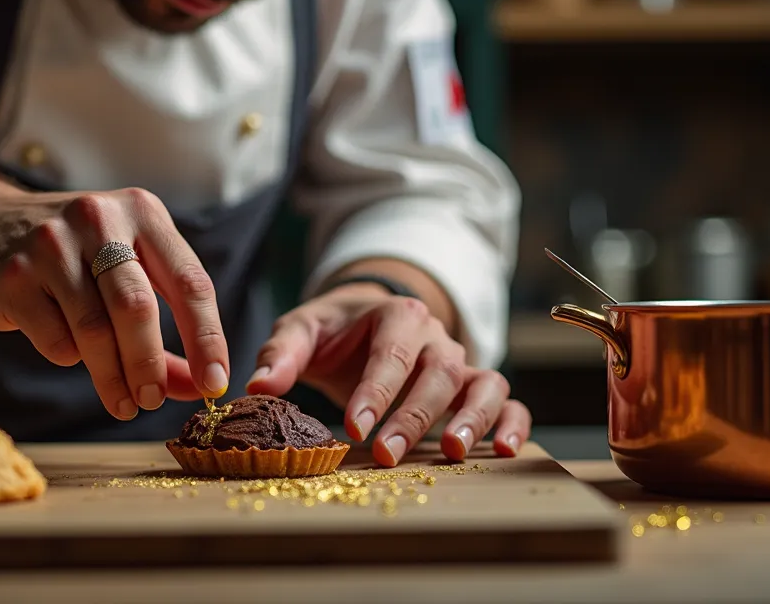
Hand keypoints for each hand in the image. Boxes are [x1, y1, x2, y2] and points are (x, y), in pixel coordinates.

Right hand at [0, 187, 228, 419]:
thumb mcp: (127, 274)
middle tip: (153, 401)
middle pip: (137, 308)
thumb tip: (197, 387)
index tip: (215, 382)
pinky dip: (70, 356)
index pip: (190, 282)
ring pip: (94, 330)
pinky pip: (55, 338)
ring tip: (123, 404)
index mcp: (142, 213)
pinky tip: (71, 352)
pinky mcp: (13, 276)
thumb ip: (167, 330)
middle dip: (150, 365)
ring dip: (112, 377)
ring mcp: (51, 245)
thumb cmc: (75, 260)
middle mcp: (99, 219)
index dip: (207, 338)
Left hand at [245, 283, 530, 466]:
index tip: (352, 427)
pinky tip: (503, 451)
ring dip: (472, 419)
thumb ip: (280, 355)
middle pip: (438, 373)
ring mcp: (461, 362)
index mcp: (396, 315)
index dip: (375, 391)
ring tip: (450, 452)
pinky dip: (513, 422)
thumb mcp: (301, 331)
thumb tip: (257, 387)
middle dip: (412, 416)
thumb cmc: (332, 330)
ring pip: (484, 383)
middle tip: (384, 455)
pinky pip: (508, 400)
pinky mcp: (474, 387)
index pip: (390, 353)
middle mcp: (436, 337)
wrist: (365, 319)